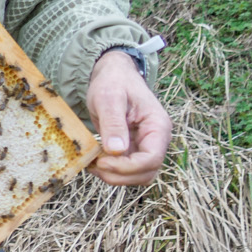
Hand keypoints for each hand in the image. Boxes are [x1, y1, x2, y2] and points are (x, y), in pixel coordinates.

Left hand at [85, 51, 169, 186]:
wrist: (113, 75)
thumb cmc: (113, 82)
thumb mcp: (109, 98)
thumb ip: (114, 123)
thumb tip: (116, 151)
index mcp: (158, 126)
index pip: (152, 159)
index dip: (127, 167)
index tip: (102, 162)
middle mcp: (156, 139)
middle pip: (147, 172)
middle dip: (120, 175)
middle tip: (94, 166)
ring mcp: (146, 145)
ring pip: (138, 175)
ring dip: (116, 176)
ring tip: (93, 164)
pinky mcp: (134, 149)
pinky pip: (127, 169)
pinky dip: (112, 171)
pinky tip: (94, 161)